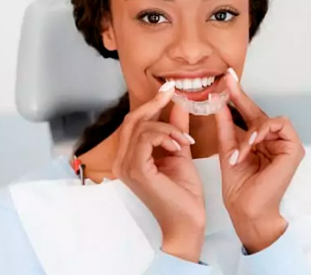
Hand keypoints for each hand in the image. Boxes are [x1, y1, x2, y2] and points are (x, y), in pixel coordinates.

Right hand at [112, 84, 204, 261]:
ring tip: (184, 140)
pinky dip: (165, 135)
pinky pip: (146, 138)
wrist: (187, 222)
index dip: (151, 103)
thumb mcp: (180, 152)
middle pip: (132, 120)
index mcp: (130, 157)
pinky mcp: (137, 170)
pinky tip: (179, 146)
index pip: (134, 123)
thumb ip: (176, 129)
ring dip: (167, 127)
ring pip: (141, 127)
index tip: (169, 89)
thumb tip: (178, 104)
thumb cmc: (183, 194)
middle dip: (155, 104)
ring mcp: (127, 166)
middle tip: (173, 93)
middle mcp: (123, 161)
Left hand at [214, 70, 304, 253]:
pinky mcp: (294, 148)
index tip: (226, 79)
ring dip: (251, 131)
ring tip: (241, 150)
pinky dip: (264, 132)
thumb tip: (219, 102)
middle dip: (241, 97)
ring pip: (268, 118)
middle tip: (227, 81)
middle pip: (258, 112)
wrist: (246, 209)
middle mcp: (273, 140)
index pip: (248, 114)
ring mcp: (285, 144)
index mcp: (258, 141)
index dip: (237, 96)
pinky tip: (253, 142)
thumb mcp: (228, 149)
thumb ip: (226, 126)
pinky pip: (280, 125)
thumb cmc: (239, 186)